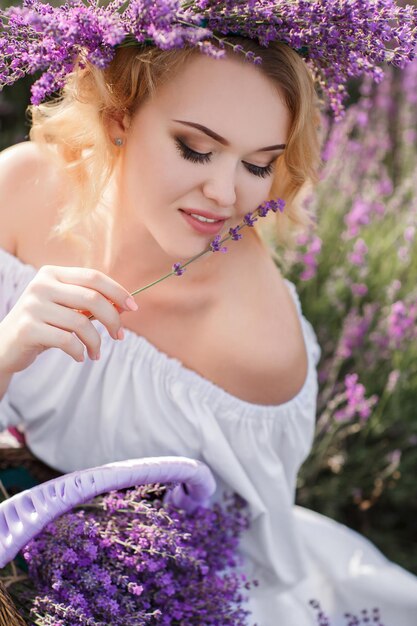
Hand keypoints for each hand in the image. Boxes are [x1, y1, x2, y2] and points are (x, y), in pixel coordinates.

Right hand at [0, 265, 137, 375]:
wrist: (5, 346)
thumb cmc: (43, 325)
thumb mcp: (65, 309)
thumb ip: (91, 304)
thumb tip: (126, 305)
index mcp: (52, 273)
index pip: (94, 277)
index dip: (117, 291)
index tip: (133, 308)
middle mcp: (41, 285)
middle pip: (92, 298)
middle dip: (113, 319)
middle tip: (120, 336)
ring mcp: (32, 306)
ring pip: (81, 322)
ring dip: (96, 341)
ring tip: (96, 352)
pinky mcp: (28, 328)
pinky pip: (67, 340)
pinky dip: (80, 351)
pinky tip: (80, 356)